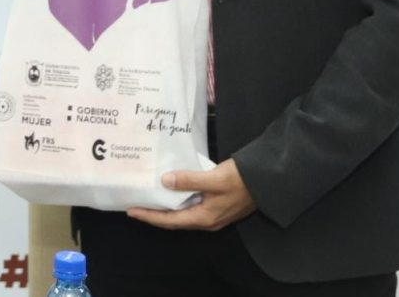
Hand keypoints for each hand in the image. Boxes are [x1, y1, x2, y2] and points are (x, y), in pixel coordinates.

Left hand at [126, 159, 256, 230]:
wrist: (267, 180)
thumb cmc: (241, 180)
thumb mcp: (213, 178)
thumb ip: (189, 181)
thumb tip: (165, 181)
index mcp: (204, 218)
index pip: (170, 221)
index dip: (150, 216)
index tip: (132, 210)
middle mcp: (207, 220)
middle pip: (175, 220)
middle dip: (155, 213)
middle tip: (137, 203)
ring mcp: (213, 213)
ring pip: (183, 213)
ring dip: (166, 206)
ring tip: (150, 196)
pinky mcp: (217, 205)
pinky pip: (192, 205)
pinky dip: (179, 199)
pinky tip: (172, 188)